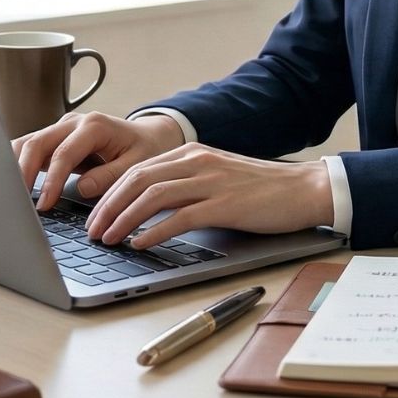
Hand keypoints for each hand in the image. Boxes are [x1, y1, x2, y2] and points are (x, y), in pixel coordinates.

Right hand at [13, 111, 185, 211]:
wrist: (148, 136)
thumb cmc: (145, 150)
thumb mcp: (138, 164)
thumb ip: (111, 175)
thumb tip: (82, 188)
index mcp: (94, 126)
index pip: (64, 153)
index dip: (52, 181)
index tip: (44, 206)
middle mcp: (73, 123)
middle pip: (37, 143)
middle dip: (23, 172)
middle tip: (17, 202)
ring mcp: (61, 128)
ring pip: (28, 143)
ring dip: (14, 166)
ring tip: (7, 194)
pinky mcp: (55, 138)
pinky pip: (30, 148)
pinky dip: (17, 163)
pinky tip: (9, 183)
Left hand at [83, 144, 333, 248]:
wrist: (304, 189)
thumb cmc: (261, 190)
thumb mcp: (216, 176)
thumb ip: (185, 184)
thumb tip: (147, 209)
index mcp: (192, 153)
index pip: (137, 169)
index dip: (110, 193)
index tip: (95, 215)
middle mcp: (197, 162)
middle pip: (137, 179)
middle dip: (108, 206)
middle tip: (92, 231)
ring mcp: (211, 182)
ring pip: (153, 196)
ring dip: (124, 219)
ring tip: (108, 239)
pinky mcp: (225, 204)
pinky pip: (180, 217)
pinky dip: (155, 231)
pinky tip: (140, 244)